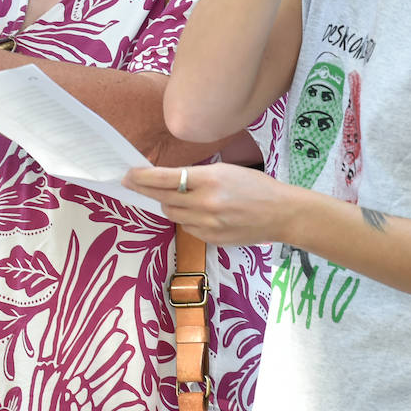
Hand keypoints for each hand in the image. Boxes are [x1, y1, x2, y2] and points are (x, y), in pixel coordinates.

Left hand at [123, 162, 292, 245]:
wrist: (281, 214)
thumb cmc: (255, 186)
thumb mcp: (225, 171)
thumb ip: (196, 175)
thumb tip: (165, 178)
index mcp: (209, 179)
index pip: (165, 178)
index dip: (142, 177)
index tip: (128, 174)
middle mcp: (205, 203)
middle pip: (162, 198)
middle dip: (144, 190)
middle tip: (131, 182)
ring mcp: (208, 225)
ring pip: (172, 214)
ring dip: (169, 205)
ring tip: (178, 197)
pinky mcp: (211, 240)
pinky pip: (187, 227)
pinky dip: (187, 219)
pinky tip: (201, 213)